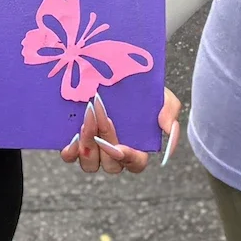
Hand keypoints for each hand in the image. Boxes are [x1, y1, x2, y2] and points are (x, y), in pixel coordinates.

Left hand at [60, 87, 182, 174]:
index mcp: (137, 149)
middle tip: (100, 112)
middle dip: (105, 140)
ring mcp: (95, 151)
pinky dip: (70, 151)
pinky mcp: (76, 143)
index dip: (128, 159)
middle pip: (110, 164)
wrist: (117, 76)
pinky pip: (70, 157)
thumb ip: (170, 112)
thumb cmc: (143, 93)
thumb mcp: (162, 98)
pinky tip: (73, 135)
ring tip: (87, 117)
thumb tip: (167, 128)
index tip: (120, 147)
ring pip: (90, 163)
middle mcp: (114, 155)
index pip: (135, 164)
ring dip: (88, 143)